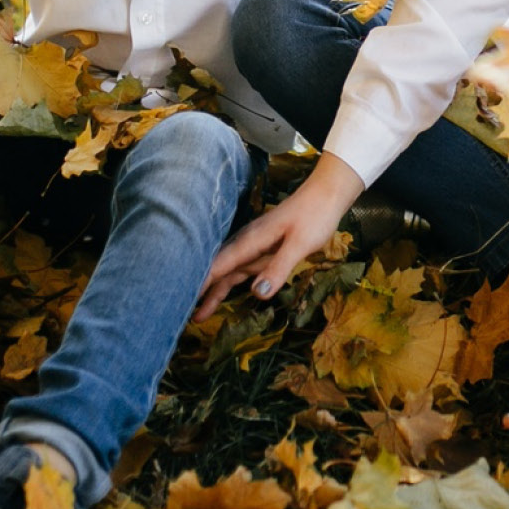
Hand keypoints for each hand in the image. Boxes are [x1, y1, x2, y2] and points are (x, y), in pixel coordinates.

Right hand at [192, 152, 365, 320]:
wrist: (326, 194)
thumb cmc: (314, 216)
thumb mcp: (300, 244)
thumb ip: (278, 268)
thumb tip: (257, 294)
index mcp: (251, 241)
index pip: (219, 266)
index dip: (200, 283)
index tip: (182, 300)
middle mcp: (247, 242)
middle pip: (218, 270)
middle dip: (200, 290)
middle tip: (183, 314)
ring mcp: (254, 244)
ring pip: (229, 270)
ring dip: (213, 290)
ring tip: (198, 313)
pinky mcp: (263, 247)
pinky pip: (241, 267)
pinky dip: (229, 281)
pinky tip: (221, 292)